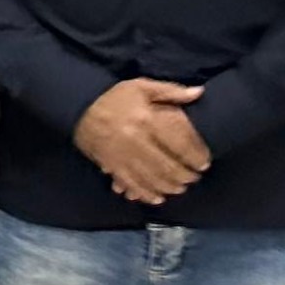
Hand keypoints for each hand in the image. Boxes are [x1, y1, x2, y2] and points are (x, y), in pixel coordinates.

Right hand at [73, 79, 211, 204]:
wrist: (79, 107)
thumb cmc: (114, 97)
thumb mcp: (142, 87)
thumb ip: (172, 91)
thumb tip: (199, 93)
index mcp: (147, 120)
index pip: (179, 144)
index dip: (196, 156)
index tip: (205, 162)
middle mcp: (136, 141)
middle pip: (167, 167)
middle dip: (185, 176)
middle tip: (194, 178)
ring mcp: (122, 156)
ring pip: (152, 180)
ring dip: (169, 187)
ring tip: (180, 188)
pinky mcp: (111, 166)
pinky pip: (132, 185)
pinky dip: (146, 194)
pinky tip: (158, 197)